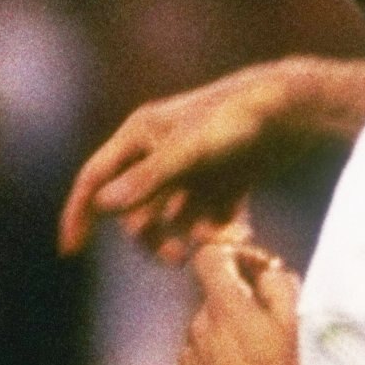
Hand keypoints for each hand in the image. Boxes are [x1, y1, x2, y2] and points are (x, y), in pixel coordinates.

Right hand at [59, 56, 364, 264]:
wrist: (293, 105)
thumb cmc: (236, 119)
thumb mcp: (188, 150)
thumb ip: (148, 179)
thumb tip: (101, 205)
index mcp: (141, 135)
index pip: (95, 178)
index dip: (78, 213)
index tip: (71, 250)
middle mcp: (162, 150)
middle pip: (138, 208)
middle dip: (152, 237)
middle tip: (177, 259)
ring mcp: (194, 166)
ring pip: (175, 217)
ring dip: (189, 236)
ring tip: (217, 244)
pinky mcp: (226, 177)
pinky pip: (211, 215)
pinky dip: (221, 229)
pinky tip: (242, 235)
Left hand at [175, 241, 308, 364]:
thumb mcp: (296, 325)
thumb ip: (278, 284)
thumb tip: (265, 272)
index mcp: (224, 308)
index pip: (208, 258)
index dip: (230, 258)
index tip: (250, 273)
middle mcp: (197, 329)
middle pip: (212, 300)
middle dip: (236, 307)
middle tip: (266, 329)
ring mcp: (186, 362)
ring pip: (205, 334)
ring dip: (225, 339)